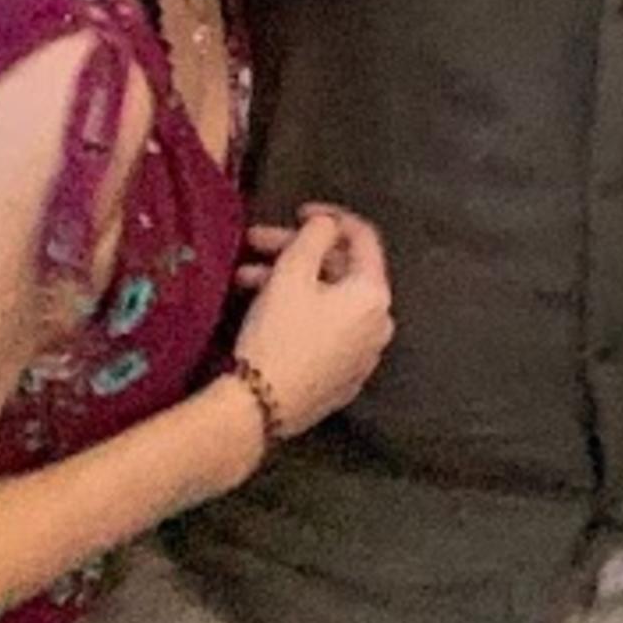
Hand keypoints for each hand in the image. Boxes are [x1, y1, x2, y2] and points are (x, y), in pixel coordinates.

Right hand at [235, 207, 392, 434]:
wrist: (257, 411)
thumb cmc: (279, 335)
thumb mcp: (293, 272)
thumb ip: (315, 234)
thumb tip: (328, 225)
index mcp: (374, 295)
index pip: (363, 238)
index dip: (330, 217)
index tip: (298, 211)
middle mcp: (378, 326)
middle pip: (339, 271)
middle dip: (296, 252)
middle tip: (257, 242)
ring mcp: (360, 356)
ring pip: (327, 301)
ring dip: (288, 281)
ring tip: (244, 278)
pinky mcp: (339, 379)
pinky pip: (325, 331)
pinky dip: (299, 312)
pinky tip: (264, 307)